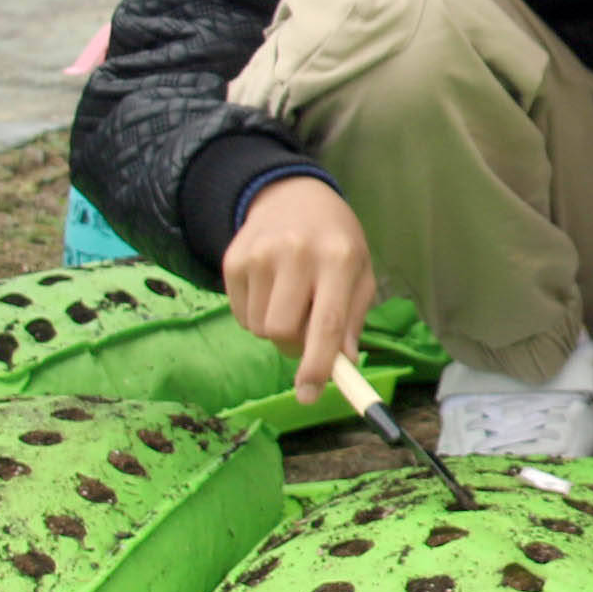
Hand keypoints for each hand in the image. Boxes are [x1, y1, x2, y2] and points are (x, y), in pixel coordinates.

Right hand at [226, 176, 383, 402]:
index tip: (309, 395)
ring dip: (274, 328)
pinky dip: (256, 314)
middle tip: (305, 330)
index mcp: (338, 258)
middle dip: (294, 345)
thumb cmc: (335, 241)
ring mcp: (260, 254)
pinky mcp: (233, 259)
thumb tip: (344, 363)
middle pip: (283, 331)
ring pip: (259, 327)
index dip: (318, 366)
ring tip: (289, 299)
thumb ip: (353, 319)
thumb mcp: (360, 272)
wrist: (292, 196)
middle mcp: (297, 253)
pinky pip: (240, 315)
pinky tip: (270, 288)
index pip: (327, 323)